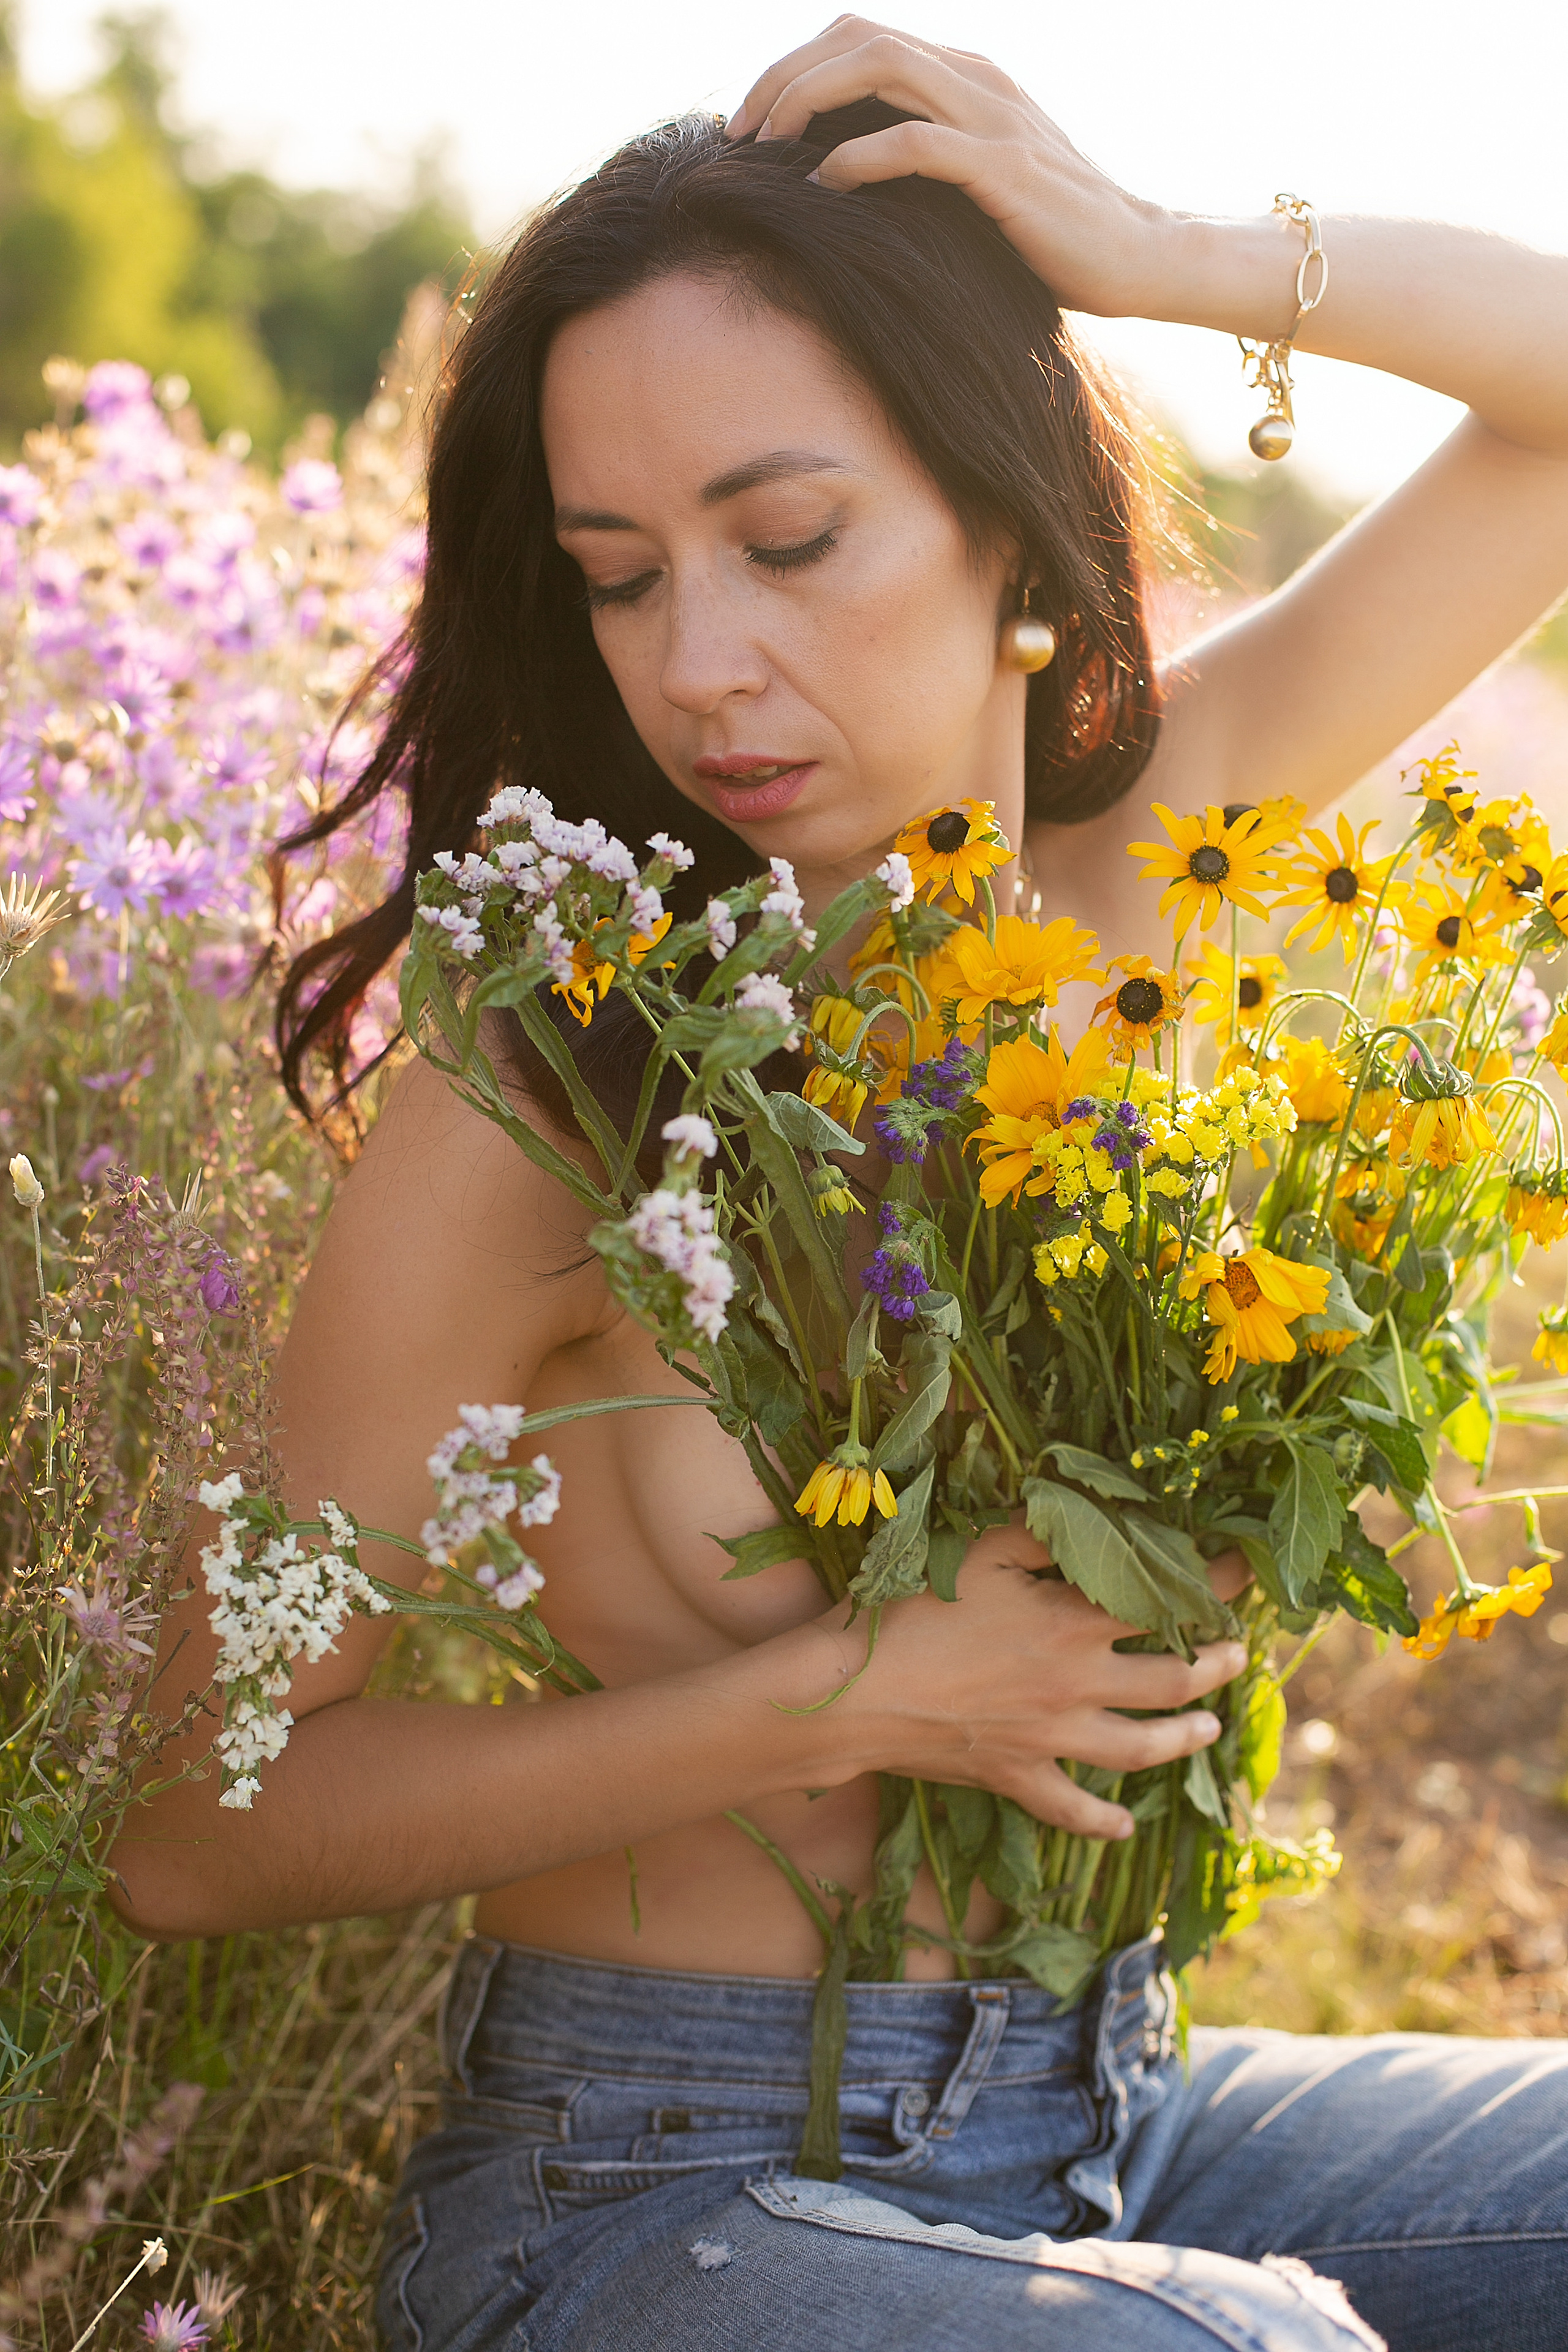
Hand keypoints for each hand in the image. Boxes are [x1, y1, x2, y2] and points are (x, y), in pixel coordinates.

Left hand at [726, 16, 1170, 319]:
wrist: (1137, 256)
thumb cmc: (1051, 231)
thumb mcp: (977, 179)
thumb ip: (926, 157)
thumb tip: (848, 173)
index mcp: (964, 74)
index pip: (859, 35)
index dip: (793, 67)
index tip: (751, 122)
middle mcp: (975, 78)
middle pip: (855, 37)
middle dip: (782, 76)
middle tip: (738, 133)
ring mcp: (992, 117)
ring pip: (878, 67)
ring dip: (807, 103)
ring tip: (767, 150)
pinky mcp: (1004, 169)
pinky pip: (914, 142)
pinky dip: (857, 158)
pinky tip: (822, 186)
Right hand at [824, 1521, 1250, 1839]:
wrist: (857, 1694)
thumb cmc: (914, 1611)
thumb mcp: (979, 1550)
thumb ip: (1040, 1531)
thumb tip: (1087, 1512)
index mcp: (1073, 1623)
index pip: (1164, 1601)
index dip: (1215, 1587)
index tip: (1246, 1575)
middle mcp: (1078, 1685)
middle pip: (1173, 1681)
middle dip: (1216, 1666)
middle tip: (1237, 1654)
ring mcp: (1052, 1739)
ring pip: (1142, 1749)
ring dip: (1186, 1739)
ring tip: (1211, 1729)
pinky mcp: (1018, 1777)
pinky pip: (1073, 1808)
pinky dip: (1103, 1821)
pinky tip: (1125, 1827)